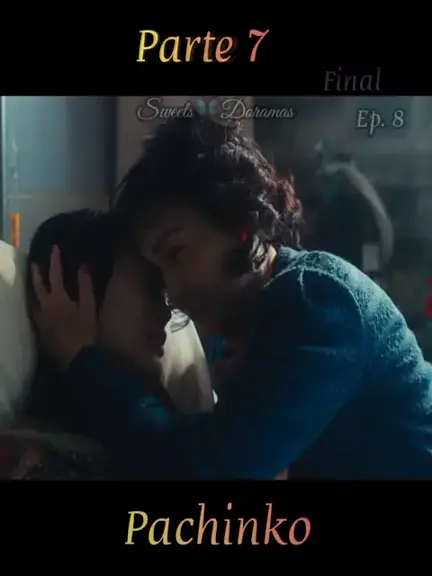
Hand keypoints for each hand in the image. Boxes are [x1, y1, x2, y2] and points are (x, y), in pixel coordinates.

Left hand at [32, 245, 96, 369]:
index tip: (55, 247)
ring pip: (33, 298)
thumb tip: (83, 264)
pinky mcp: (41, 329)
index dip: (55, 260)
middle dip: (36, 272)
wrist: (75, 358)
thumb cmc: (85, 331)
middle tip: (34, 262)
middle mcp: (45, 306)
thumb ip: (86, 285)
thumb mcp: (89, 306)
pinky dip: (36, 302)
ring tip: (35, 280)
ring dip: (34, 287)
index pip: (55, 274)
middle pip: (38, 285)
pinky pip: (35, 310)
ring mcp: (41, 318)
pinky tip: (39, 303)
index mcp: (58, 298)